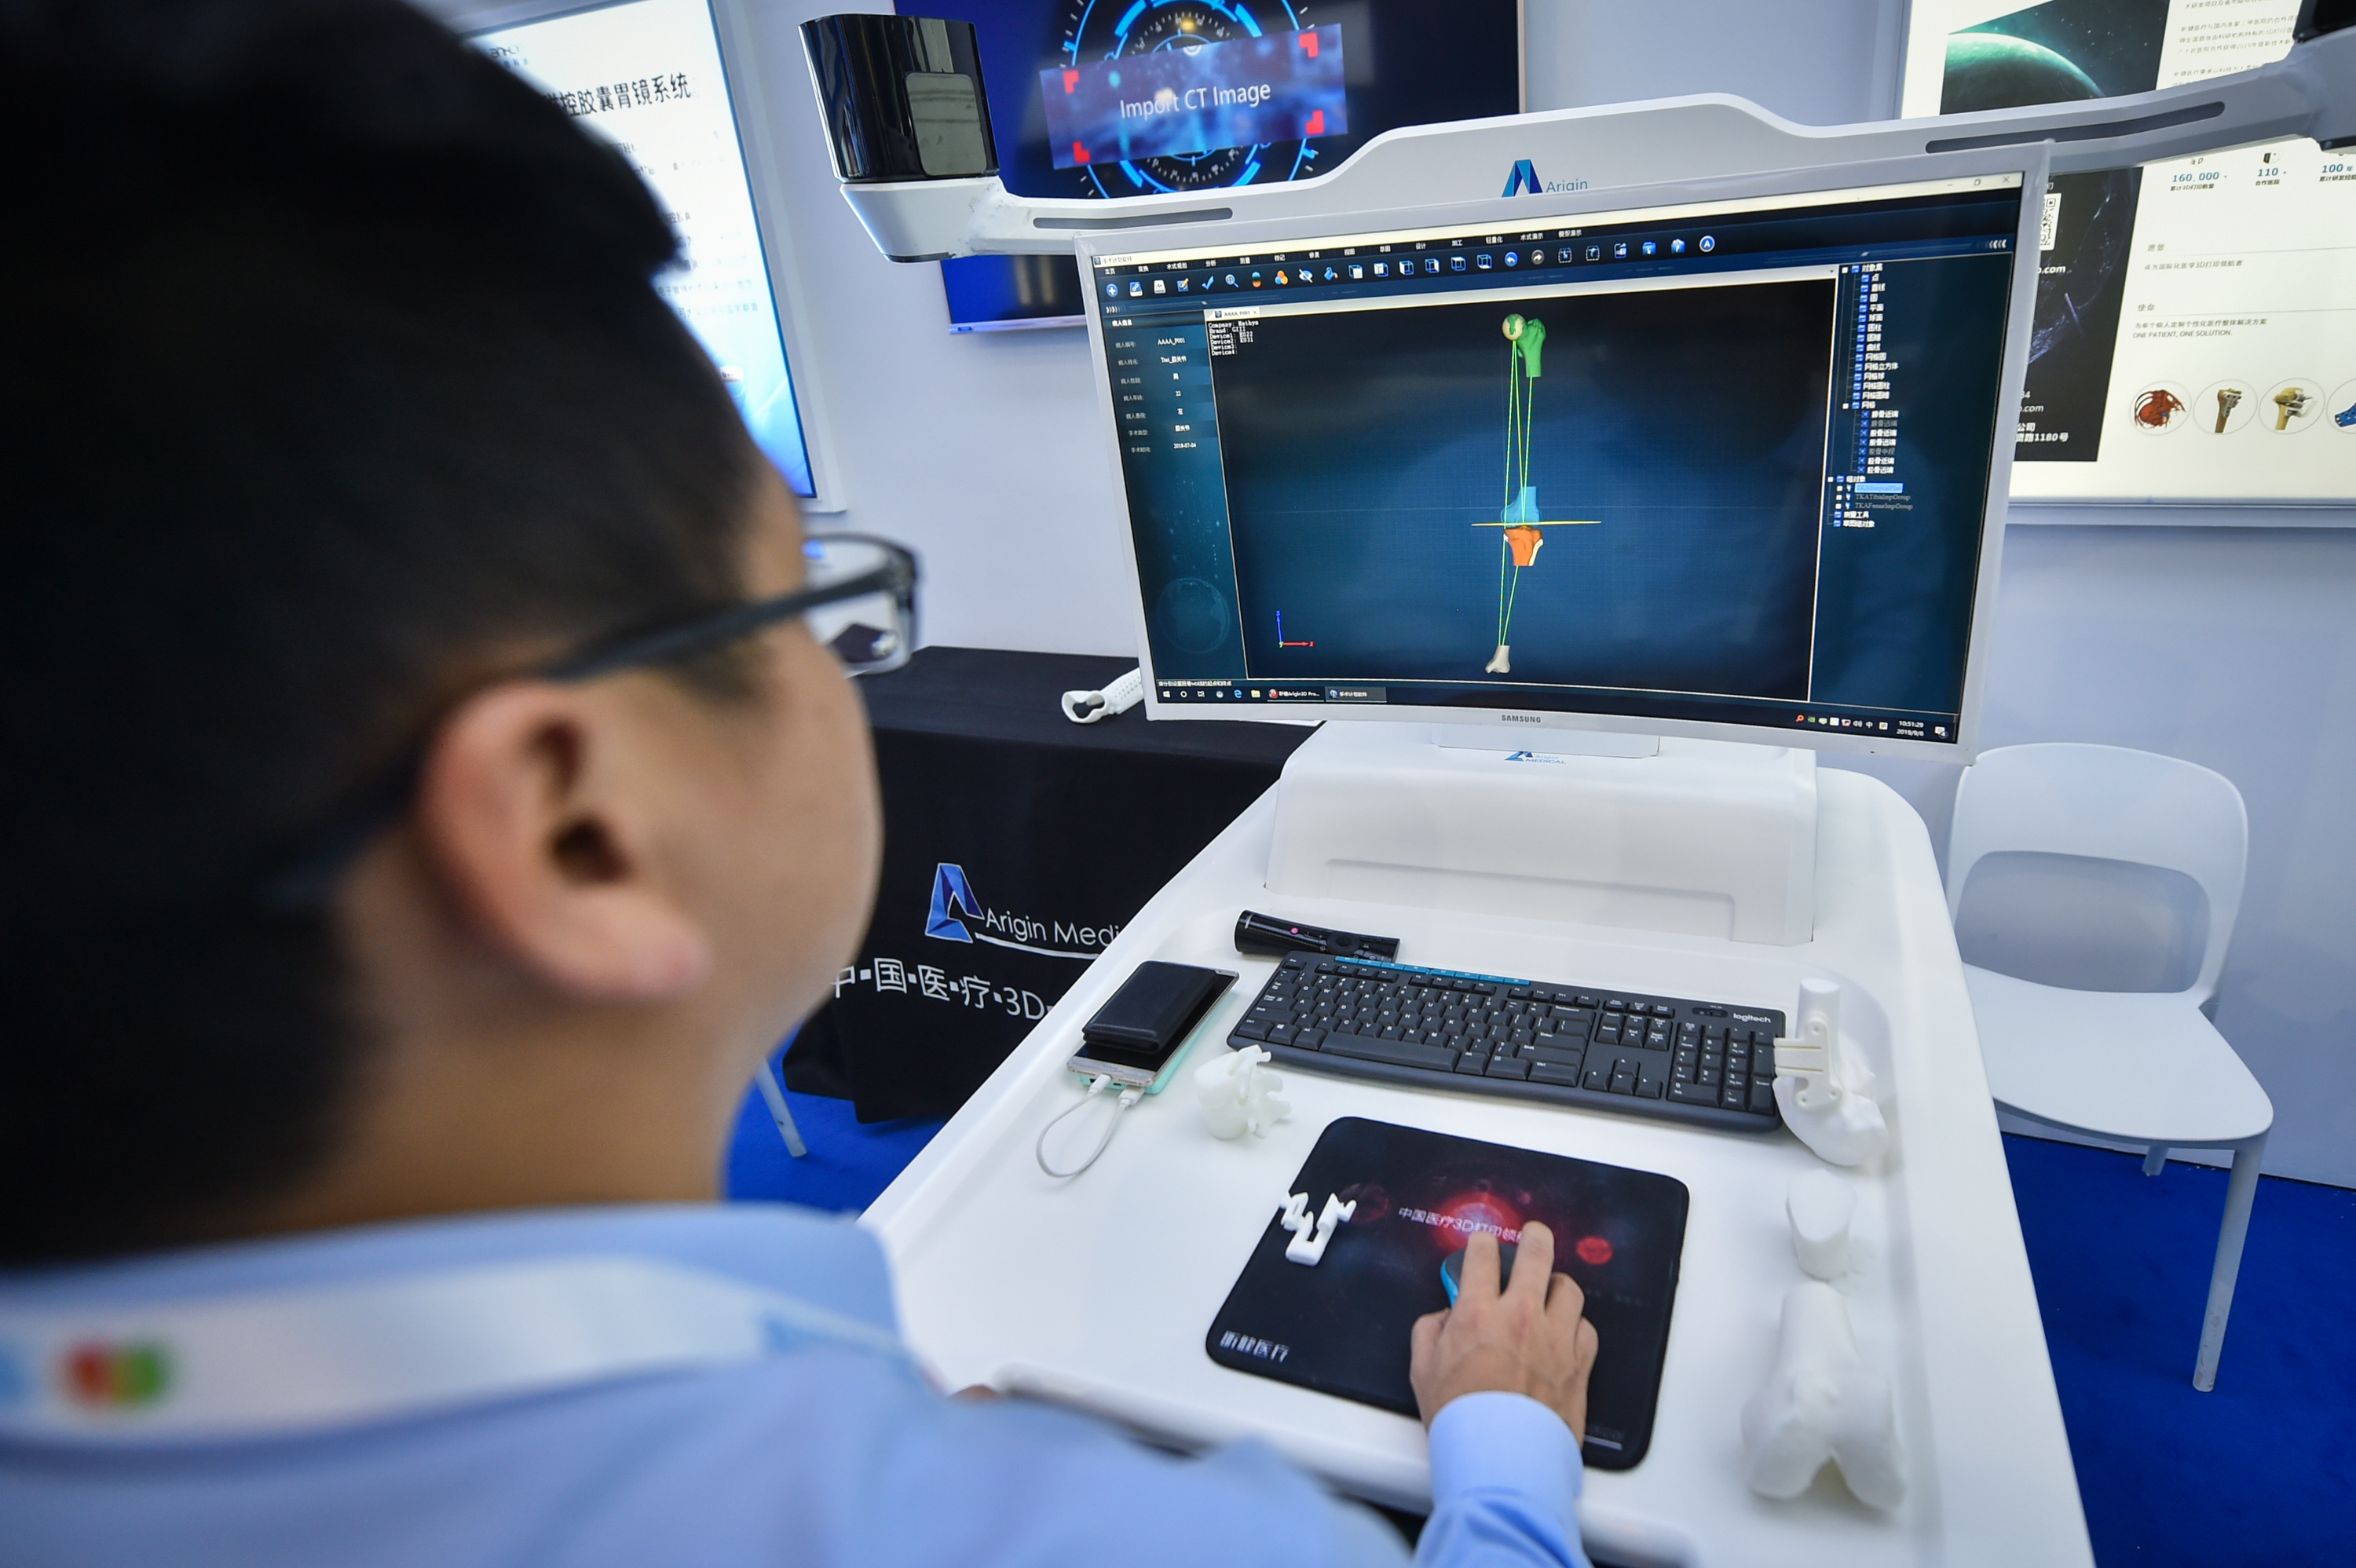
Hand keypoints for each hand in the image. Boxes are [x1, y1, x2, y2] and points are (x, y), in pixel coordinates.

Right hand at [1409, 1222, 1599, 1442]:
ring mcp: (1555, 1338)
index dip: (1482, 1243)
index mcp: (1478, 1312)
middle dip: (1534, 1236)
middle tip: (1532, 1236)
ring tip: (1549, 1291)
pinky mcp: (1579, 1363)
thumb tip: (1443, 1317)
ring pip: (1568, 1287)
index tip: (1482, 1246)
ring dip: (1556, 1285)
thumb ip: (1429, 1332)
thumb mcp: (1422, 1371)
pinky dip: (1575, 1326)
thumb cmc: (1462, 1419)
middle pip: (1537, 1252)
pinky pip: (1587, 1328)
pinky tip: (1565, 1333)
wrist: (1501, 1457)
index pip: (1483, 1254)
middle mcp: (1520, 1316)